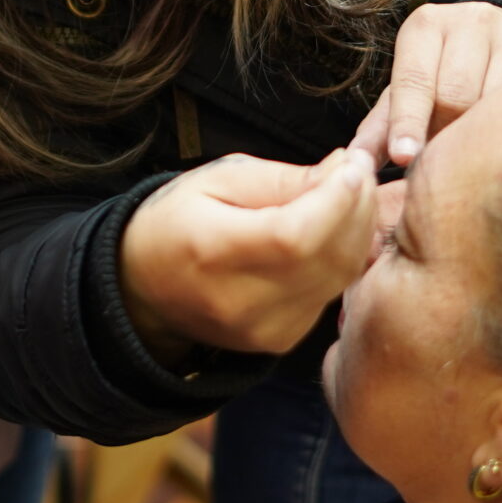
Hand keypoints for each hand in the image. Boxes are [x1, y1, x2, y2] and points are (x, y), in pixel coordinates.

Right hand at [119, 149, 379, 362]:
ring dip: (357, 230)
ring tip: (350, 193)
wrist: (143, 287)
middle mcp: (241, 303)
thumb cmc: (176, 221)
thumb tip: (343, 171)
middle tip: (358, 169)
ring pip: (339, 276)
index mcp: (212, 253)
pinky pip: (330, 292)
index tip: (352, 162)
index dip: (336, 199)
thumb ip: (282, 179)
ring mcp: (264, 329)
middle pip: (328, 257)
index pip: (296, 236)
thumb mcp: (217, 179)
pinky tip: (333, 229)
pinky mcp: (280, 340)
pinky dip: (342, 257)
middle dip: (356, 207)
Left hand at [352, 2, 501, 167]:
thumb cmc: (444, 77)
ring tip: (477, 149)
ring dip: (483, 136)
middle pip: (456, 96)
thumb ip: (382, 128)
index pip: (414, 81)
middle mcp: (474, 20)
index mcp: (427, 25)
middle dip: (447, 133)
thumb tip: (355, 164)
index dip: (407, 123)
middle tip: (446, 155)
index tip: (404, 156)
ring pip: (496, 103)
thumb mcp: (410, 93)